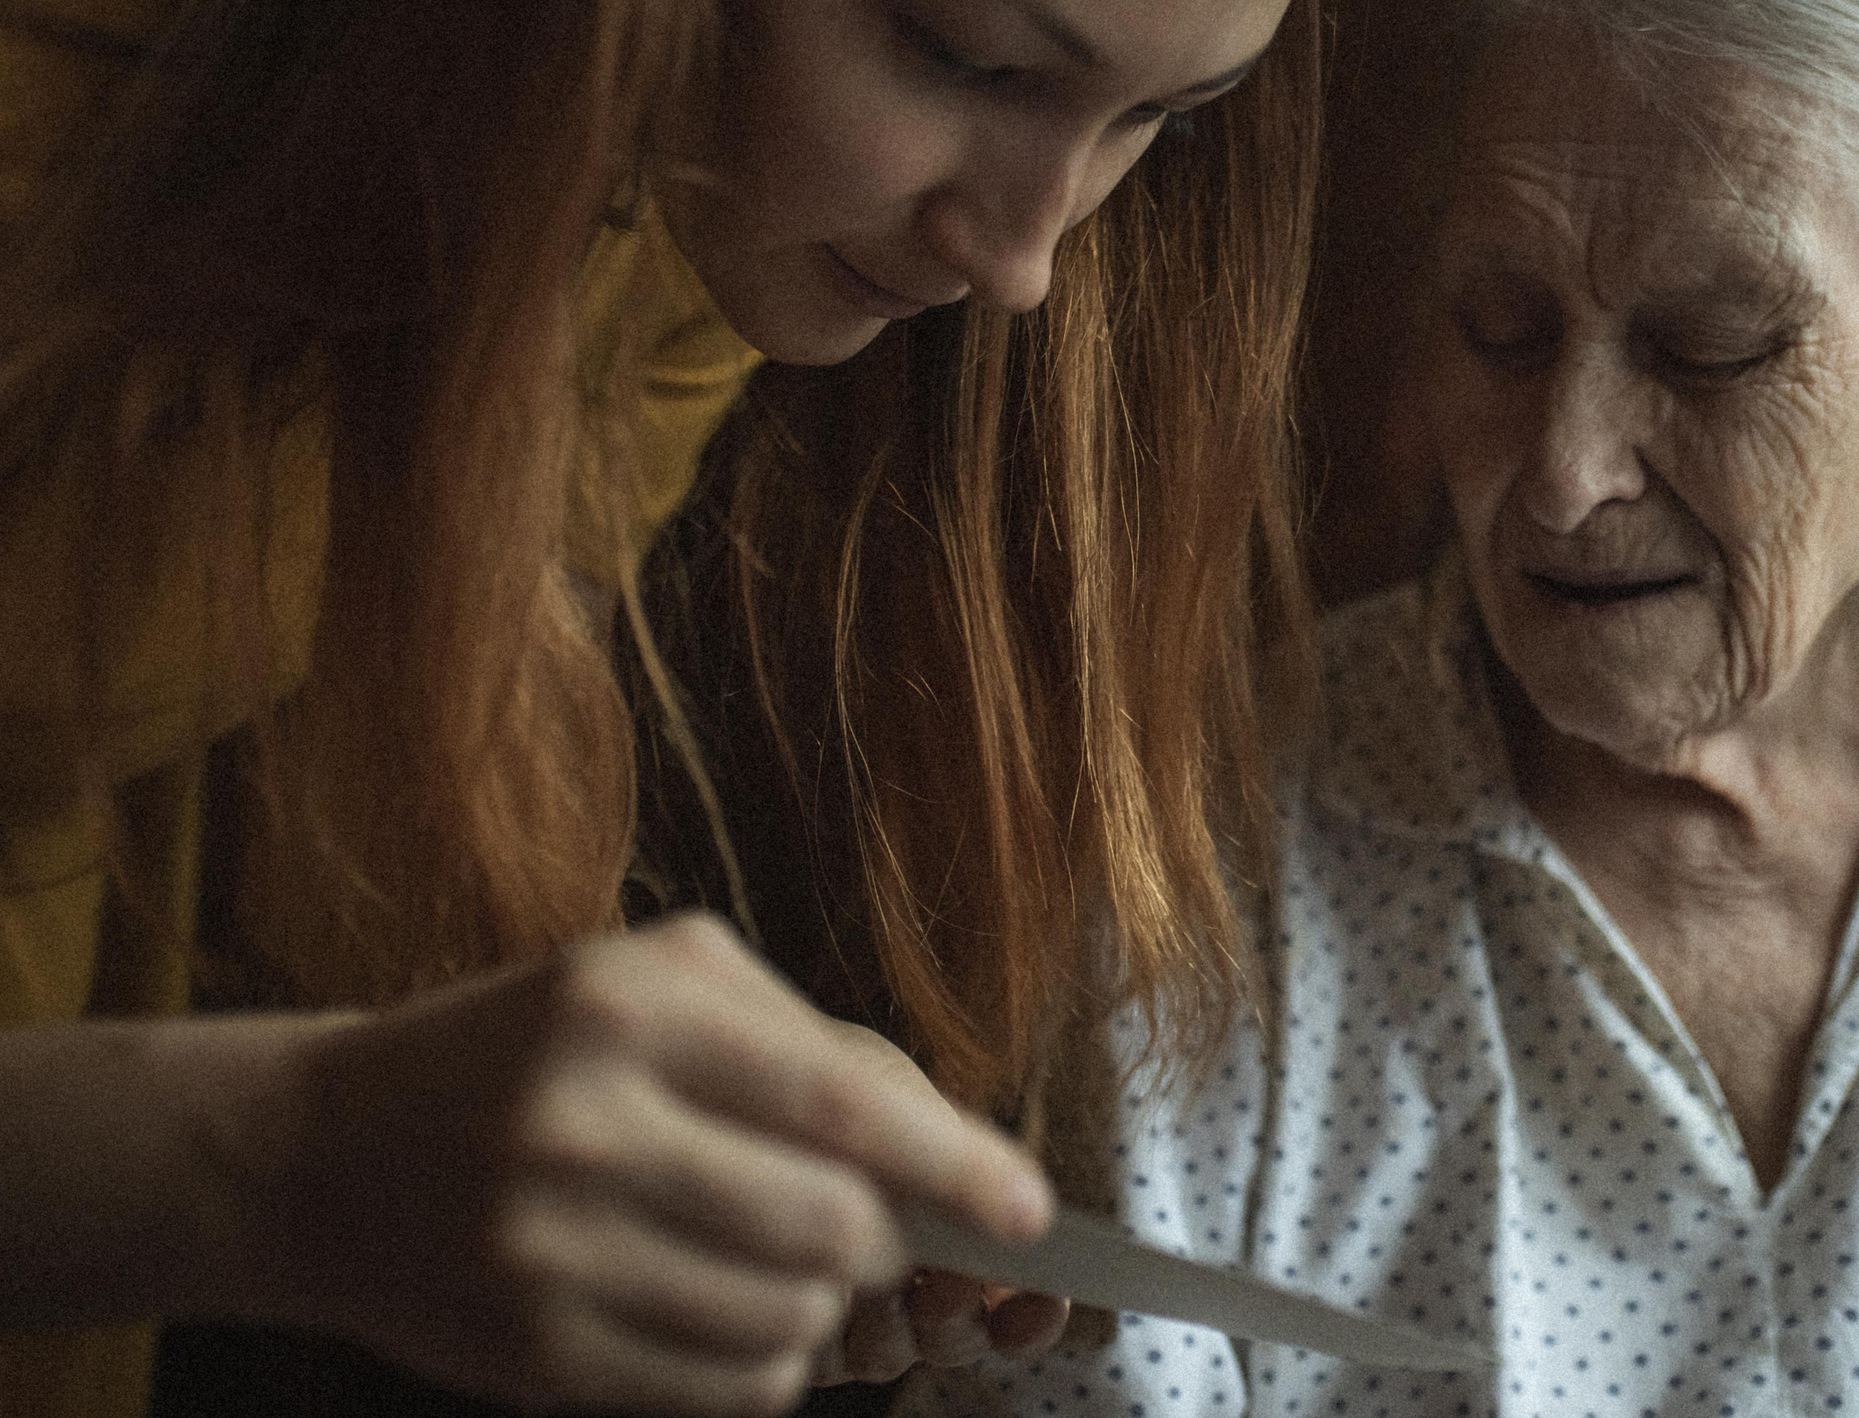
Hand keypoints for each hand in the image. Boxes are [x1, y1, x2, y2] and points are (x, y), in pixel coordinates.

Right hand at [264, 912, 1050, 1415]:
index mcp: (633, 1007)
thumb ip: (814, 1049)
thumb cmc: (534, 1050)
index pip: (841, 1103)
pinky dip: (761, 1360)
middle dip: (882, 1241)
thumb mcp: (662, 988)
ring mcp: (550, 1252)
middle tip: (865, 1223)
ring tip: (768, 1252)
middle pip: (829, 1232)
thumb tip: (957, 1149)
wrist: (326, 1153)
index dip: (955, 1165)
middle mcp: (586, 1127)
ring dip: (820, 1304)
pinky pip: (724, 1391)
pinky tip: (714, 1302)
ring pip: (788, 1323)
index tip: (1026, 1211)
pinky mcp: (534, 1355)